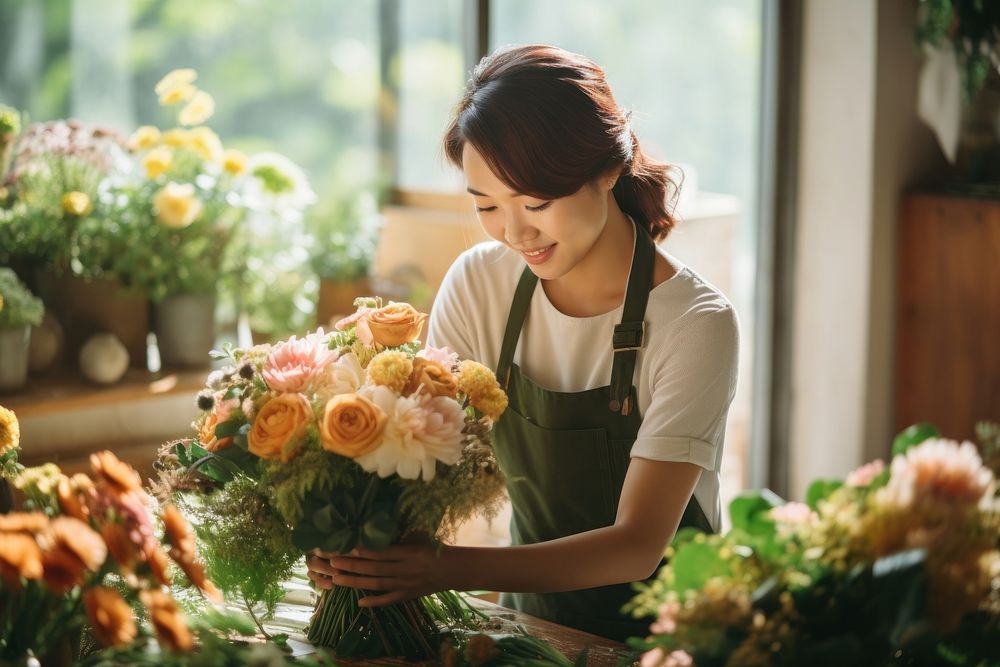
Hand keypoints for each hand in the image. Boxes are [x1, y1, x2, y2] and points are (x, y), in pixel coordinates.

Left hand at [307, 543, 449, 606]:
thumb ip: (399, 537)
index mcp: (409, 553)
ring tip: (337, 580)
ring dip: (355, 583)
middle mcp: (406, 570)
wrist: (453, 569)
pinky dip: (374, 602)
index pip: (381, 552)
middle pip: (374, 569)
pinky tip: (359, 602)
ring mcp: (406, 585)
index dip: (362, 550)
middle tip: (333, 562)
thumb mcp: (419, 538)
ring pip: (377, 584)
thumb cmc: (434, 548)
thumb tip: (374, 529)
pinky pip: (389, 600)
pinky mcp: (408, 596)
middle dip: (352, 566)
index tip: (345, 547)